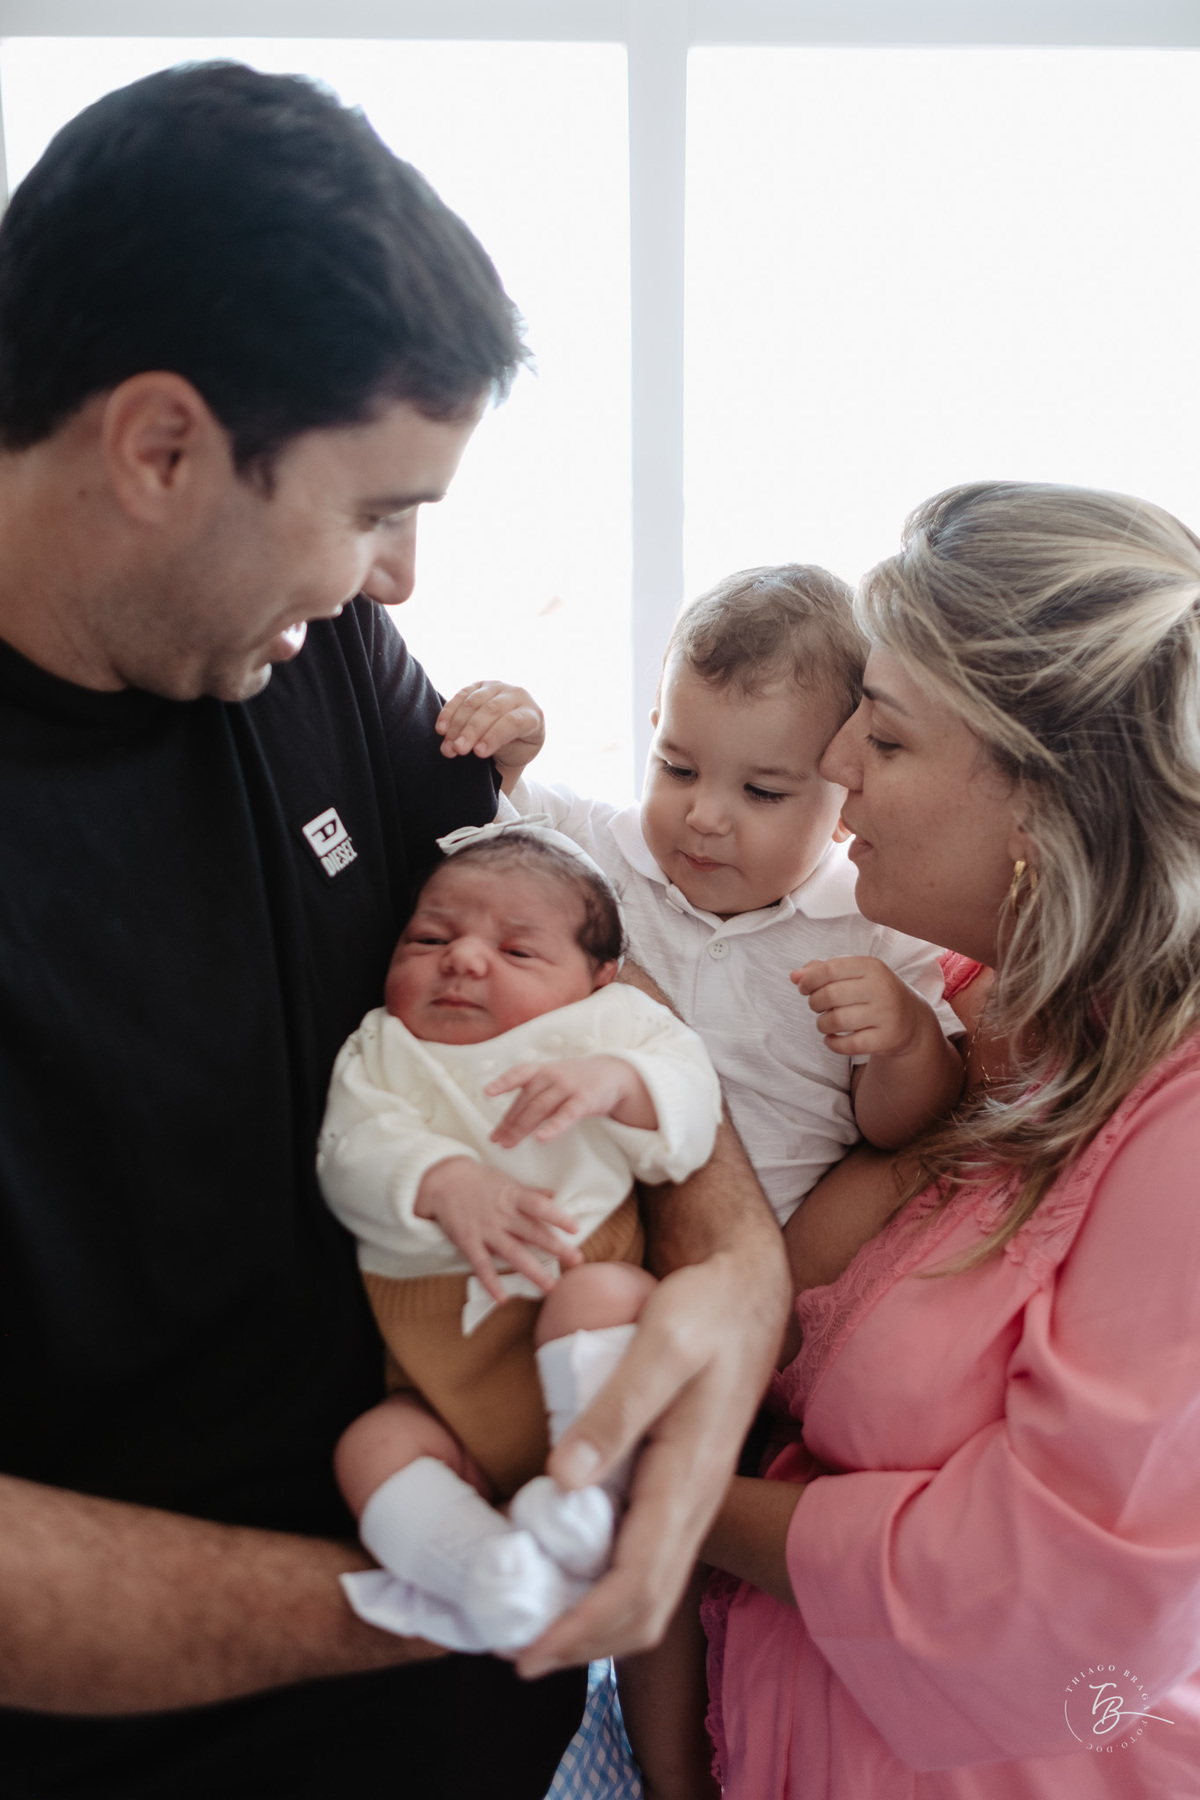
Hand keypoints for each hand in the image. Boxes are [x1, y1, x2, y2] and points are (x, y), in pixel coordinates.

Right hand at [413, 1157, 580, 1304]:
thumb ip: (529, 1192)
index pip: (540, 1206)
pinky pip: (481, 1265)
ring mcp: (485, 1230)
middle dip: (556, 1248)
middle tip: (576, 1260)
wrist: (442, 1180)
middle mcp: (502, 1215)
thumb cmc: (478, 1180)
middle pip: (533, 1233)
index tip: (576, 1229)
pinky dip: (491, 1282)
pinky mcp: (468, 1242)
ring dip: (533, 1271)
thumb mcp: (505, 1181)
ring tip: (550, 1286)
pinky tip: (503, 1298)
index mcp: (513, 1196)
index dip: (558, 1217)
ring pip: (513, 1253)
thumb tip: (553, 1195)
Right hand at [435, 681, 544, 790]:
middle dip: (471, 731)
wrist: (513, 735)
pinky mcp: (480, 685)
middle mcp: (518, 695)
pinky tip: (441, 729)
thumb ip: (499, 746)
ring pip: (474, 703)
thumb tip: (475, 747)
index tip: (477, 753)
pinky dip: (449, 713)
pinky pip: (462, 696)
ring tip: (446, 747)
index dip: (494, 736)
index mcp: (533, 715)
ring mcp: (498, 687)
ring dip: (456, 725)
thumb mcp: (516, 753)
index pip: (513, 722)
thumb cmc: (517, 748)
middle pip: (491, 710)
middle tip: (455, 750)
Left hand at [485, 1057, 656, 1146]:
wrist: (614, 1074)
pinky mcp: (584, 1101)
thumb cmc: (577, 1079)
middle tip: (495, 1139)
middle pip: (526, 1101)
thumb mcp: (554, 1078)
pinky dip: (553, 1128)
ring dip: (522, 1127)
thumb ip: (534, 1093)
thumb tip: (508, 1119)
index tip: (487, 1092)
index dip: (503, 1082)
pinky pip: (566, 1116)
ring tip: (508, 1143)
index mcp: (543, 1070)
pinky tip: (541, 1139)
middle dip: (509, 1121)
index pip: (519, 1074)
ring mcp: (568, 1087)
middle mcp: (553, 1076)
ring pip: (540, 1109)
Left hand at [515, 1248, 785, 1676]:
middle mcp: (696, 1503)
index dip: (582, 1629)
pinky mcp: (683, 1487)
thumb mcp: (662, 1342)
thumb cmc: (706, 1310)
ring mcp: (693, 1500)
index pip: (637, 1584)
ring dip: (594, 1624)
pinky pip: (648, 1561)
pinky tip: (568, 1573)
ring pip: (650, 1593)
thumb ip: (616, 1408)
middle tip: (514, 1653)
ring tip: (533, 1627)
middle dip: (583, 1645)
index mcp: (689, 1477)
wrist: (750, 1290)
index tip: (527, 1652)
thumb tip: (562, 1479)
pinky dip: (608, 1590)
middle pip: (646, 1610)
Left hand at [791, 955, 937, 1059]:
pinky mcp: (886, 1038)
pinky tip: (832, 1039)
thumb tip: (794, 976)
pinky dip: (832, 1043)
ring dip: (822, 1024)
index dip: (809, 979)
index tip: (803, 988)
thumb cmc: (872, 993)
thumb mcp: (854, 975)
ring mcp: (886, 1014)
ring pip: (836, 1020)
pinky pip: (849, 1045)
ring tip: (825, 1022)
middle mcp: (881, 988)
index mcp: (872, 966)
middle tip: (817, 1007)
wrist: (911, 1020)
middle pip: (830, 995)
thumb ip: (823, 971)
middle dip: (814, 1002)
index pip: (830, 969)